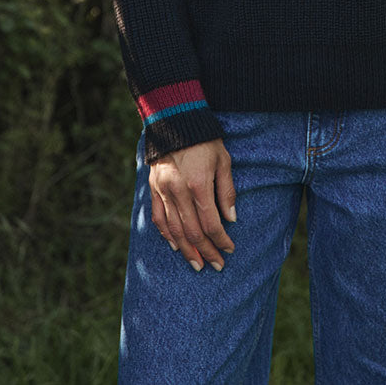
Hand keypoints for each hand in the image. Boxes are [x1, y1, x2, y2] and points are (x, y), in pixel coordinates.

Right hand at [148, 138, 236, 271]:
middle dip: (206, 251)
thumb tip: (232, 219)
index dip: (221, 240)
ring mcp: (163, 191)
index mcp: (199, 184)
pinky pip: (158, 218)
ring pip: (174, 230)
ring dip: (186, 250)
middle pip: (192, 232)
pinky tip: (175, 245)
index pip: (211, 223)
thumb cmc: (205, 140)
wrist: (175, 120)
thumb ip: (227, 191)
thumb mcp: (223, 160)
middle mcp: (178, 191)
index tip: (229, 249)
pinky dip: (166, 234)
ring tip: (197, 264)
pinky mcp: (153, 188)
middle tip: (216, 265)